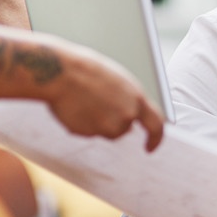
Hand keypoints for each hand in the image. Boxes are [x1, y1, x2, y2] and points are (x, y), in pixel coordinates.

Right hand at [46, 40, 163, 151]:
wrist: (60, 72)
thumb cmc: (87, 70)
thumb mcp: (118, 82)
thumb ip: (128, 101)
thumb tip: (130, 117)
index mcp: (137, 98)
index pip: (156, 125)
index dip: (155, 138)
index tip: (150, 147)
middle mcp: (126, 115)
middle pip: (124, 129)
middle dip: (113, 122)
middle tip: (97, 104)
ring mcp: (107, 126)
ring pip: (105, 132)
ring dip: (97, 122)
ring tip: (84, 101)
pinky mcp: (89, 133)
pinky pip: (87, 132)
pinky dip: (82, 124)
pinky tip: (74, 106)